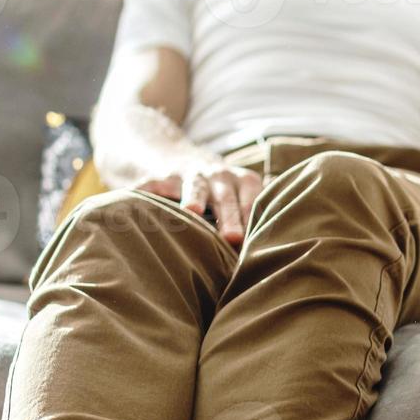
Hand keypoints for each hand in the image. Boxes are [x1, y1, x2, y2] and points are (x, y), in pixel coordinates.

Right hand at [137, 163, 263, 245]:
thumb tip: (278, 263)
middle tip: (234, 238)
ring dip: (195, 198)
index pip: (253, 203)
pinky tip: (140, 201)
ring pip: (195, 186)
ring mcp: (190, 173)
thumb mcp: (240, 201)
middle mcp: (219, 175)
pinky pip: (154, 184)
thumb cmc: (218, 196)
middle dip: (231, 217)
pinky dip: (147, 192)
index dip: (256, 222)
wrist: (173, 157)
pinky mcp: (162, 176)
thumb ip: (255, 223)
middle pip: (227, 197)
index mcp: (244, 183)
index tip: (260, 245)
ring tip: (192, 212)